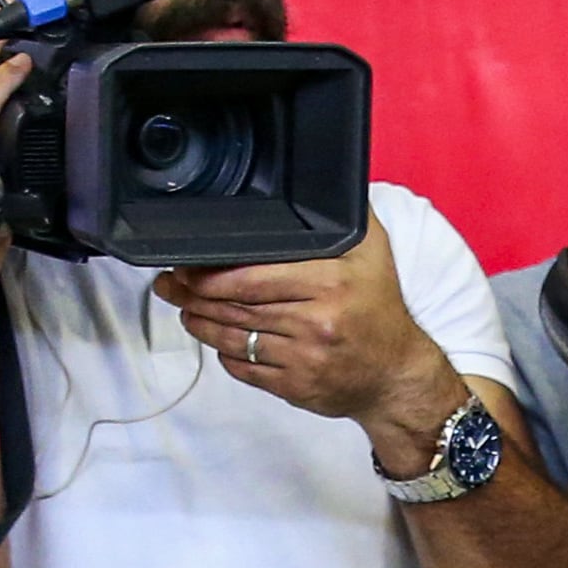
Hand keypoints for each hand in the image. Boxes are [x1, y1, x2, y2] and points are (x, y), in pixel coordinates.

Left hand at [157, 224, 468, 448]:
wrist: (395, 374)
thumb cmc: (378, 308)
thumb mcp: (373, 252)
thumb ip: (345, 215)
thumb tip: (320, 180)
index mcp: (330, 282)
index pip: (252, 276)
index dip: (211, 273)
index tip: (188, 264)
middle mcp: (316, 321)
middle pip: (236, 306)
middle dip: (195, 294)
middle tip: (172, 283)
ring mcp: (303, 358)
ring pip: (234, 338)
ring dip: (200, 323)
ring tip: (184, 307)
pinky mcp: (294, 386)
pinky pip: (244, 369)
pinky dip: (225, 353)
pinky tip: (216, 339)